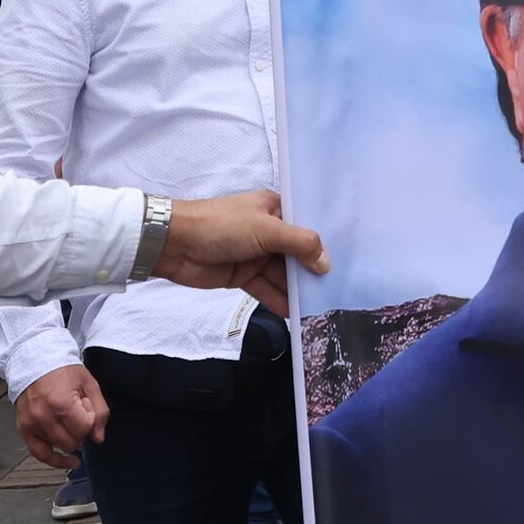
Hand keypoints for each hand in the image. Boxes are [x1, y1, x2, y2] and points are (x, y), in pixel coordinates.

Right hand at [13, 362, 107, 470]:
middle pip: (73, 442)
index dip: (89, 418)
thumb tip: (98, 438)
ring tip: (68, 422)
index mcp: (61, 403)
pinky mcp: (24, 428)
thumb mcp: (89, 384)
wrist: (35, 361)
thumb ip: (100, 411)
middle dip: (80, 431)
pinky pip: (39, 453)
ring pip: (60, 448)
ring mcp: (31, 424)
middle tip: (77, 413)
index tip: (85, 405)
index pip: (84, 428)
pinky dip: (54, 460)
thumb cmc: (63, 370)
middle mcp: (43, 416)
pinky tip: (68, 462)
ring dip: (69, 440)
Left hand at [152, 188, 330, 312]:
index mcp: (274, 209)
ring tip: (321, 307)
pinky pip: (267, 289)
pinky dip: (279, 300)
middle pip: (297, 254)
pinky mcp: (242, 275)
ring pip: (283, 274)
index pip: (306, 226)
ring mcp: (255, 254)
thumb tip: (327, 262)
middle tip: (338, 289)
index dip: (324, 242)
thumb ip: (299, 244)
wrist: (175, 244)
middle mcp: (268, 230)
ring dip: (298, 289)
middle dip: (313, 271)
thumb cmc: (221, 225)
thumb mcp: (266, 229)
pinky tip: (296, 314)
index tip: (348, 260)